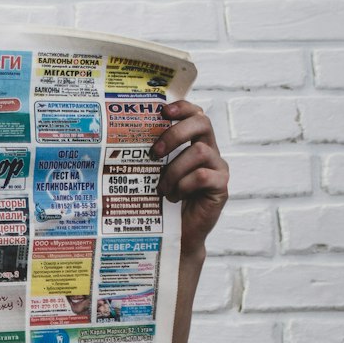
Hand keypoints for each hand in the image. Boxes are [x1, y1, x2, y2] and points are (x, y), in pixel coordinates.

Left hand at [153, 100, 228, 257]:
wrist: (178, 235)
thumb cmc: (164, 203)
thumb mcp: (156, 174)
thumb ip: (154, 156)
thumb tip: (122, 141)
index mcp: (195, 144)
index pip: (196, 114)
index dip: (183, 107)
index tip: (163, 110)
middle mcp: (210, 152)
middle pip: (202, 123)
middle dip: (176, 133)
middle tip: (155, 151)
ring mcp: (218, 168)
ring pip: (200, 152)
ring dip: (175, 169)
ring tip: (163, 188)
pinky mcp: (221, 187)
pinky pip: (202, 176)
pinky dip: (184, 185)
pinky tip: (175, 198)